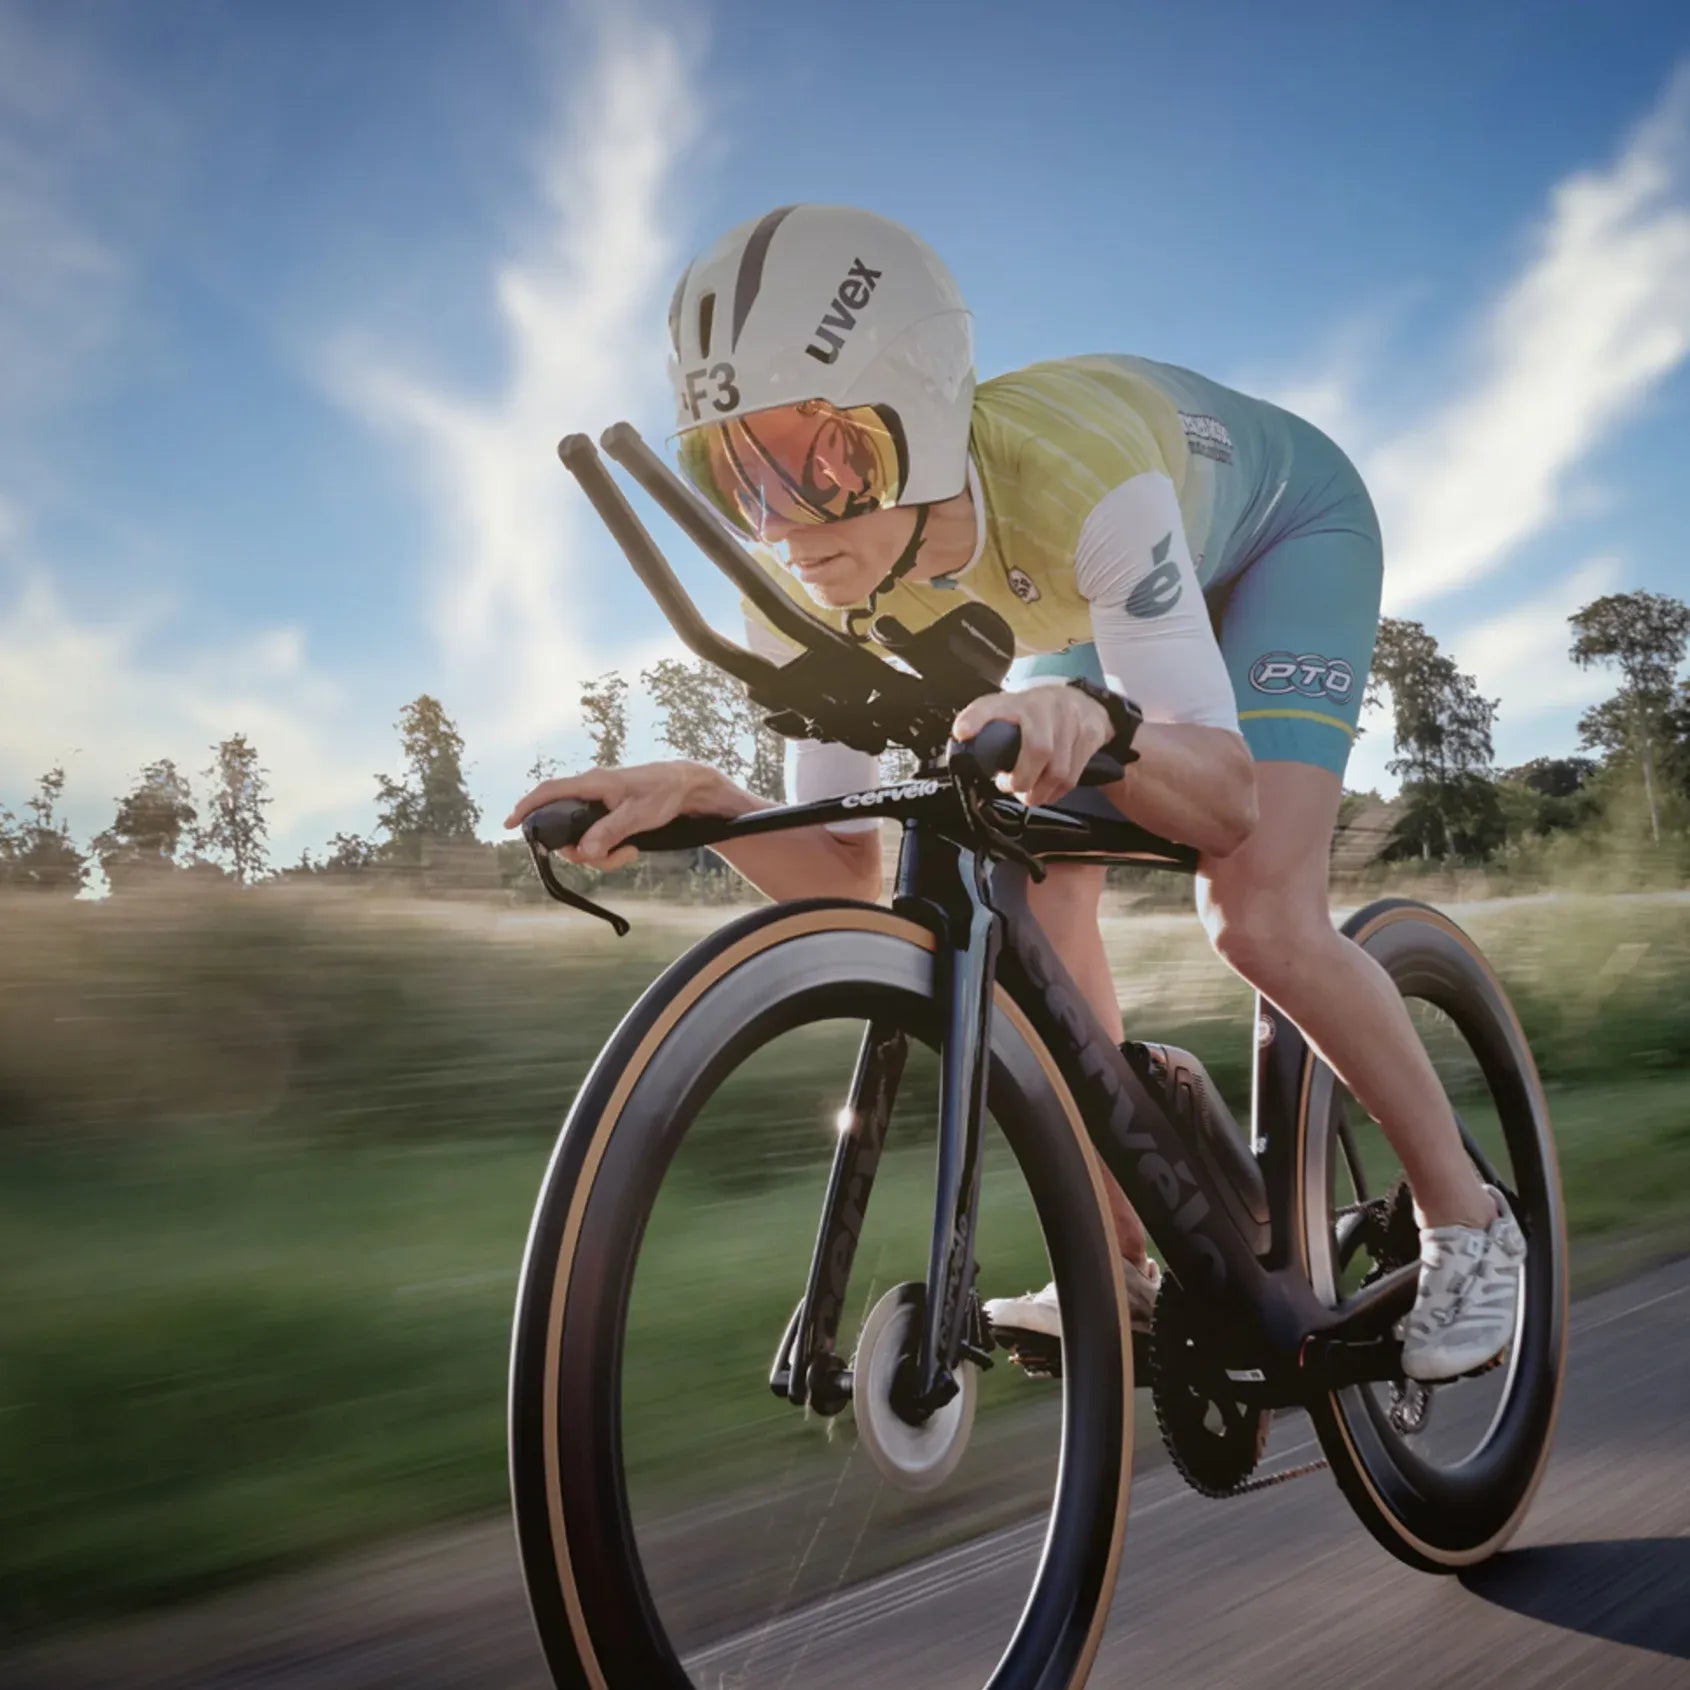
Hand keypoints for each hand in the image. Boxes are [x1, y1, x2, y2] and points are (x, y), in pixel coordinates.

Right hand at [503, 761, 724, 870]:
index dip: (526, 807)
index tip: (509, 824)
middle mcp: (590, 793)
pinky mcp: (607, 817)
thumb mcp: (638, 814)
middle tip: (605, 857)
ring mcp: (597, 806)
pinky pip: (596, 840)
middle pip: (564, 828)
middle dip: (580, 851)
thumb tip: (582, 851)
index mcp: (592, 783)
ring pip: (582, 840)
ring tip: (629, 852)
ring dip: (601, 855)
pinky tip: (631, 848)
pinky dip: (609, 851)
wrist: (687, 788)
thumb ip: (609, 832)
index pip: (549, 792)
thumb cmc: (663, 792)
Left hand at [951, 684, 1111, 807]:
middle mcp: (1044, 705)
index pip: (991, 705)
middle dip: (1022, 780)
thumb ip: (987, 729)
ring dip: (1038, 792)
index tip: (962, 732)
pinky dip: (1055, 793)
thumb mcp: (1008, 712)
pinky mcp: (1091, 734)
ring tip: (1027, 793)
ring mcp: (1071, 719)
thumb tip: (965, 751)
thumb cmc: (1036, 714)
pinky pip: (1072, 777)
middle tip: (1008, 786)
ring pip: (1058, 771)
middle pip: (1038, 750)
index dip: (976, 719)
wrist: (1081, 702)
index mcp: (1015, 702)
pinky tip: (1046, 790)